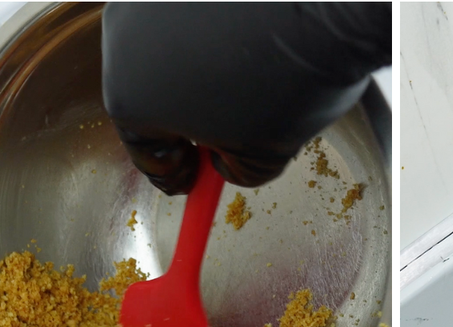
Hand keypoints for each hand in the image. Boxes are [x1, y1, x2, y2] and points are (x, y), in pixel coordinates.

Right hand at [101, 3, 390, 193]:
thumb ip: (234, 169)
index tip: (187, 182)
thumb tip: (225, 161)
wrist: (327, 3)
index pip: (144, 149)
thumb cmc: (292, 81)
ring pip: (168, 49)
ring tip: (247, 79)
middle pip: (147, 93)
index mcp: (133, 98)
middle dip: (184, 118)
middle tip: (218, 137)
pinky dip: (215, 30)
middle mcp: (125, 41)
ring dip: (198, 69)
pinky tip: (251, 37)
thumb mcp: (268, 154)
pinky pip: (190, 14)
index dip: (170, 173)